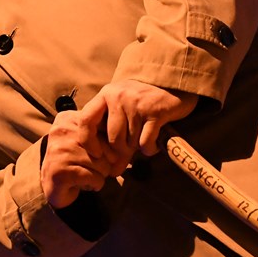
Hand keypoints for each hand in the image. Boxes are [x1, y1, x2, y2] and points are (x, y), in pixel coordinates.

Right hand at [40, 109, 128, 207]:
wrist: (53, 186)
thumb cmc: (76, 161)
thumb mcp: (88, 140)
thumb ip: (101, 131)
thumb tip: (125, 135)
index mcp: (67, 119)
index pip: (102, 128)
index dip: (108, 144)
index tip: (100, 154)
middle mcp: (61, 132)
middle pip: (103, 146)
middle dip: (106, 161)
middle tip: (96, 168)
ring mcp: (59, 151)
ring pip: (101, 163)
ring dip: (101, 174)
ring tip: (89, 175)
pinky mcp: (60, 171)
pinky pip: (94, 177)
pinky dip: (96, 184)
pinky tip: (87, 184)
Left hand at [82, 79, 198, 156]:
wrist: (171, 85)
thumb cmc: (141, 103)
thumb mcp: (122, 111)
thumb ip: (113, 137)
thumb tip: (113, 172)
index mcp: (105, 95)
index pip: (86, 120)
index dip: (88, 141)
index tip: (98, 154)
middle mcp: (119, 96)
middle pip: (113, 138)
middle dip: (121, 150)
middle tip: (129, 150)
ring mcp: (137, 103)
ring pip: (130, 141)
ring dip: (137, 148)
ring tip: (143, 140)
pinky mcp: (155, 111)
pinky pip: (146, 142)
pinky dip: (149, 149)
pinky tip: (152, 145)